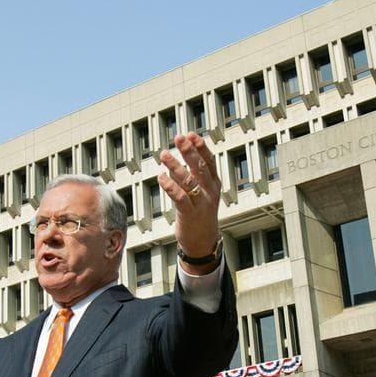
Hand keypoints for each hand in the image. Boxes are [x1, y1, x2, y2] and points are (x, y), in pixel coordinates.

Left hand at [158, 132, 221, 273]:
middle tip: (179, 138)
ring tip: (164, 155)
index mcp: (213, 185)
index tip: (191, 135)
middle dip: (189, 152)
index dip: (201, 148)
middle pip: (200, 168)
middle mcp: (209, 192)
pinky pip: (181, 198)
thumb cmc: (199, 215)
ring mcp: (201, 204)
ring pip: (189, 181)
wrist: (203, 242)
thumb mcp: (200, 193)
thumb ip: (190, 177)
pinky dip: (171, 186)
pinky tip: (162, 177)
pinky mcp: (190, 215)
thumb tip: (176, 159)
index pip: (209, 162)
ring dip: (176, 166)